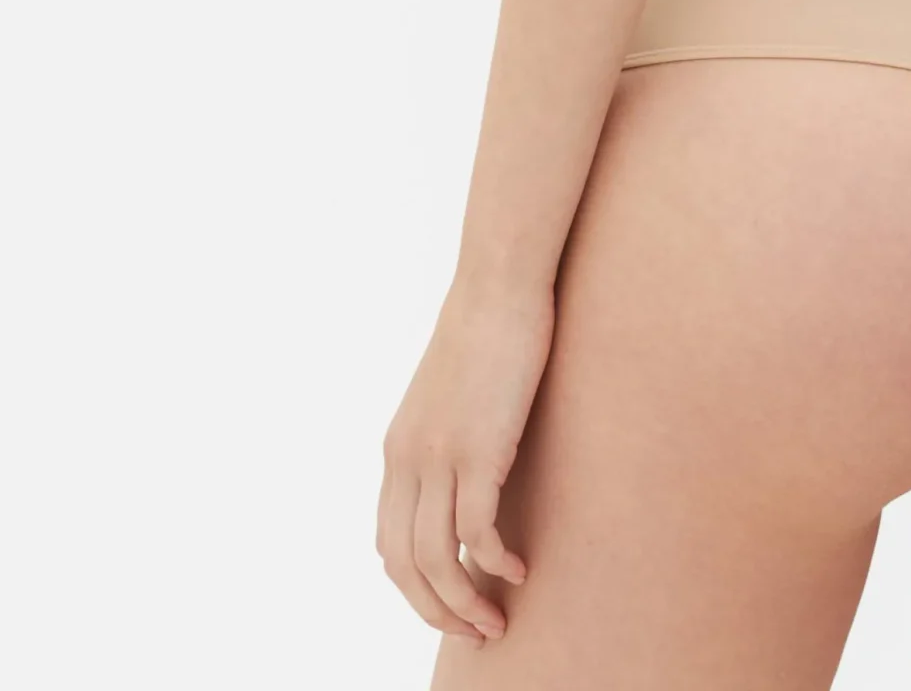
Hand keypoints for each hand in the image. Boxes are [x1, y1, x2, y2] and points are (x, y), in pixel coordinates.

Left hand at [377, 278, 554, 645]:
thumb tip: (469, 467)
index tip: (450, 604)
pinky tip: (518, 568)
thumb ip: (448, 435)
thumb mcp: (451, 394)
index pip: (388, 543)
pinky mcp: (477, 449)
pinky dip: (495, 562)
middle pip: (404, 565)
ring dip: (465, 602)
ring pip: (436, 560)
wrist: (499, 284)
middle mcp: (407, 460)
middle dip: (437, 610)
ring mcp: (438, 456)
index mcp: (397, 450)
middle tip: (476, 631)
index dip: (414, 587)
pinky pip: (477, 531)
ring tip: (497, 618)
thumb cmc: (488, 329)